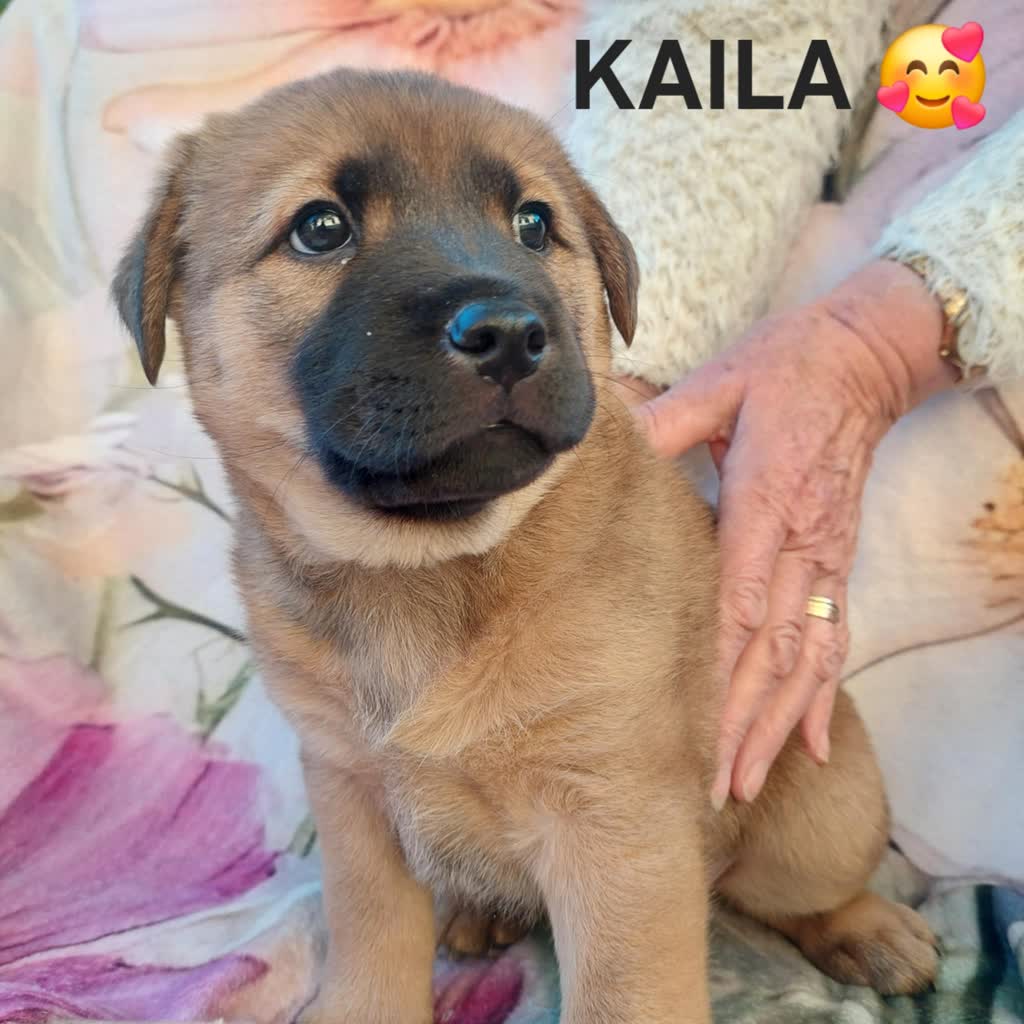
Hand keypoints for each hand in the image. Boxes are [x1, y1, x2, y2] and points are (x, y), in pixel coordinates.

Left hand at [632, 260, 955, 807]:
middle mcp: (803, 541)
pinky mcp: (839, 562)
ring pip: (807, 656)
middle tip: (713, 784)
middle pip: (773, 645)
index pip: (740, 594)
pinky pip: (837, 638)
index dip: (718, 660)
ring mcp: (828, 558)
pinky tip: (813, 747)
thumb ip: (666, 420)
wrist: (864, 357)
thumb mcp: (722, 381)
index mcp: (767, 497)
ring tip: (747, 782)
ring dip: (777, 723)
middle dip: (743, 719)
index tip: (693, 718)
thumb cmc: (787, 368)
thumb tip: (608, 440)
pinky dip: (823, 695)